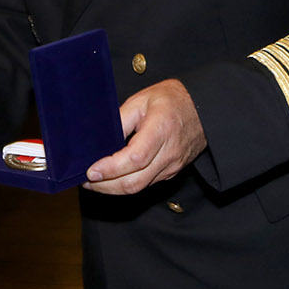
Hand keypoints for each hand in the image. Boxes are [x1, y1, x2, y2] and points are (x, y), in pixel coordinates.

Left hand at [84, 79, 206, 195]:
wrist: (203, 109)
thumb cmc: (172, 100)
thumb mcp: (141, 100)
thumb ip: (120, 120)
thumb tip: (100, 140)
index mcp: (161, 130)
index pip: (135, 159)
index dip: (111, 169)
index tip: (91, 171)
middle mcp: (169, 153)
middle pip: (135, 181)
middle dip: (106, 186)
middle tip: (85, 181)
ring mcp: (172, 166)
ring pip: (140, 187)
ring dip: (114, 188)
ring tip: (93, 182)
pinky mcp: (171, 172)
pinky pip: (146, 184)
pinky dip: (127, 184)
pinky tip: (113, 179)